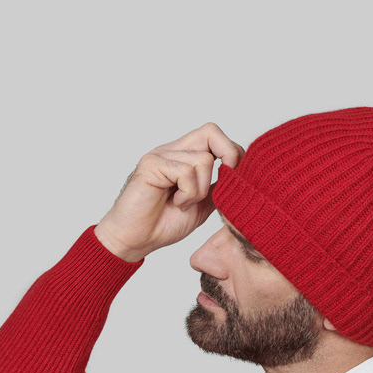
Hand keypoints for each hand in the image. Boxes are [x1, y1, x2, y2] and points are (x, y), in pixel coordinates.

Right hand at [94, 122, 244, 260]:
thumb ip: (216, 188)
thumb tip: (238, 176)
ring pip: (203, 159)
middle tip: (222, 183)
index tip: (233, 179)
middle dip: (227, 156)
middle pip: (210, 131)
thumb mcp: (201, 205)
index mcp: (183, 157)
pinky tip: (175, 203)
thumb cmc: (162, 225)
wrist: (134, 241)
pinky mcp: (151, 164)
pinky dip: (187, 193)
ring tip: (183, 203)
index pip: (214, 136)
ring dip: (200, 190)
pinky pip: (186, 172)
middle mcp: (172, 151)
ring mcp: (160, 155)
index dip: (232, 153)